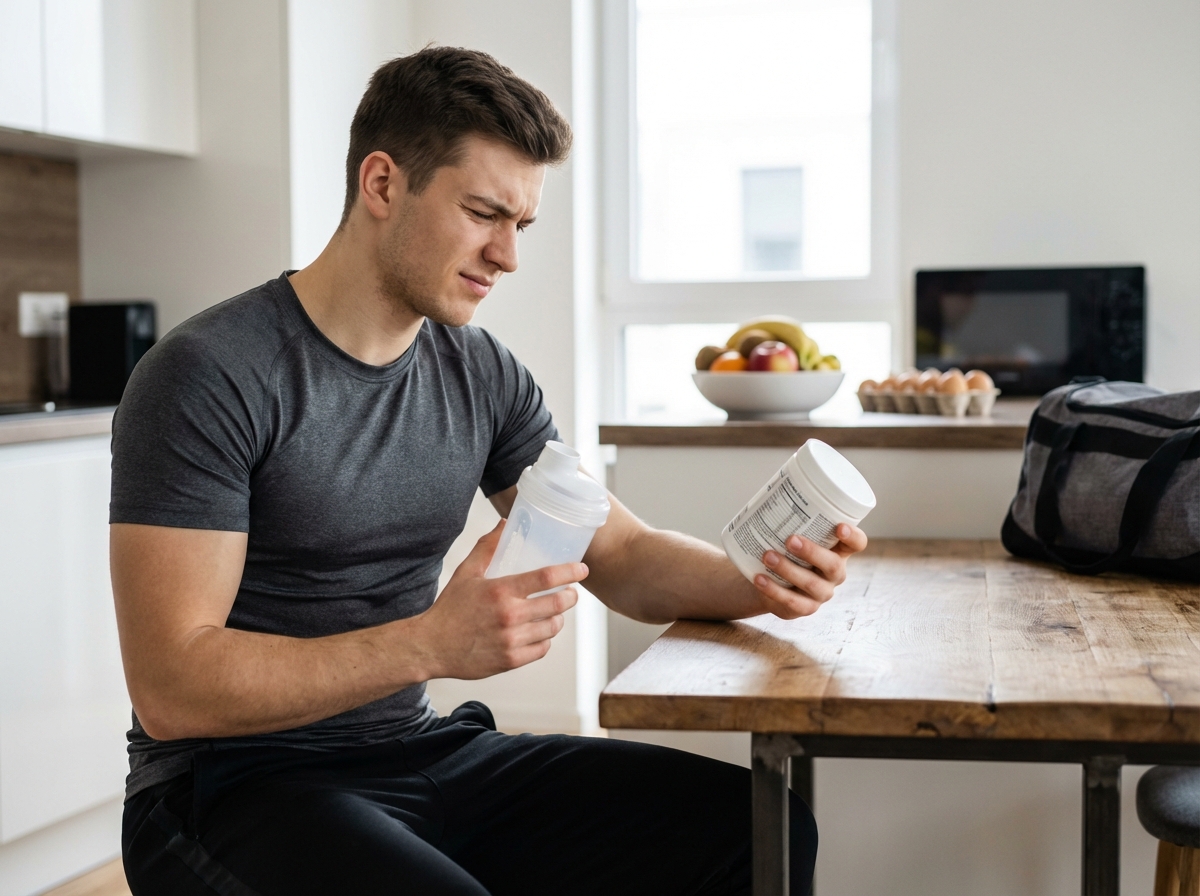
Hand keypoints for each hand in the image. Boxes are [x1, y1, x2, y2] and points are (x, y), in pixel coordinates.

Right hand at [410, 521, 586, 680]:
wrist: (432, 646)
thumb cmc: (450, 609)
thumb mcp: (466, 572)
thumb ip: (487, 547)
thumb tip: (504, 524)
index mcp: (500, 591)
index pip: (546, 578)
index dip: (569, 572)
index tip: (582, 569)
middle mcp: (509, 616)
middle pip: (557, 604)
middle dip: (570, 596)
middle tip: (571, 592)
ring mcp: (512, 640)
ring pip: (553, 628)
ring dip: (558, 618)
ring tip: (553, 612)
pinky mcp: (511, 660)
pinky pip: (542, 649)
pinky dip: (545, 640)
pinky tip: (539, 632)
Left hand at [753, 523, 867, 618]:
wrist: (769, 581)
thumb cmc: (785, 550)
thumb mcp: (793, 534)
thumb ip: (791, 517)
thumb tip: (771, 489)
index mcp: (838, 551)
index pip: (857, 544)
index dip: (853, 536)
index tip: (839, 526)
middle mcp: (834, 573)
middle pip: (833, 565)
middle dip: (812, 552)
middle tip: (790, 540)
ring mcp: (821, 593)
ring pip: (811, 584)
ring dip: (788, 570)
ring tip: (767, 556)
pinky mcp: (804, 608)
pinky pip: (792, 602)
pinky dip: (774, 590)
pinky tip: (759, 578)